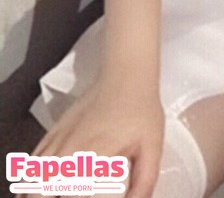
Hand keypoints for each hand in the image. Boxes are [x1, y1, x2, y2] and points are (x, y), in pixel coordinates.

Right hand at [33, 77, 164, 197]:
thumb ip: (144, 182)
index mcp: (95, 160)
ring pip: (34, 179)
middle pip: (43, 191)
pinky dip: (34, 176)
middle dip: (51, 196)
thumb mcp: (152, 147)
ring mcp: (58, 142)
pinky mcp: (53, 131)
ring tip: (55, 190)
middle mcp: (70, 153)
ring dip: (38, 191)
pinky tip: (41, 182)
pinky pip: (34, 161)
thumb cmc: (141, 110)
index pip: (74, 197)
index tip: (88, 195)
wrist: (126, 75)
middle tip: (71, 193)